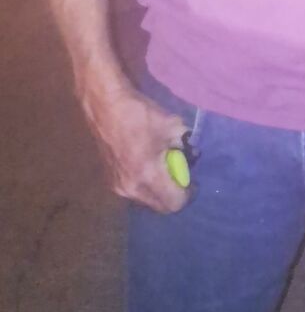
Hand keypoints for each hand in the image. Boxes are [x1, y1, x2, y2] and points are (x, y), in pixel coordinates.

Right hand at [82, 83, 190, 212]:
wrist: (105, 105)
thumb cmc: (139, 114)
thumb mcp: (173, 125)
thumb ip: (186, 144)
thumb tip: (191, 153)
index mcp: (148, 176)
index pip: (175, 203)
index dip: (188, 194)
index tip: (192, 180)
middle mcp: (131, 189)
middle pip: (161, 206)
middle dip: (174, 193)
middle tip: (178, 173)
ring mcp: (117, 187)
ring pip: (147, 200)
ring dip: (158, 189)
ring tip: (161, 167)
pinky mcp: (109, 180)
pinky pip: (134, 191)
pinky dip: (145, 183)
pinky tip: (145, 163)